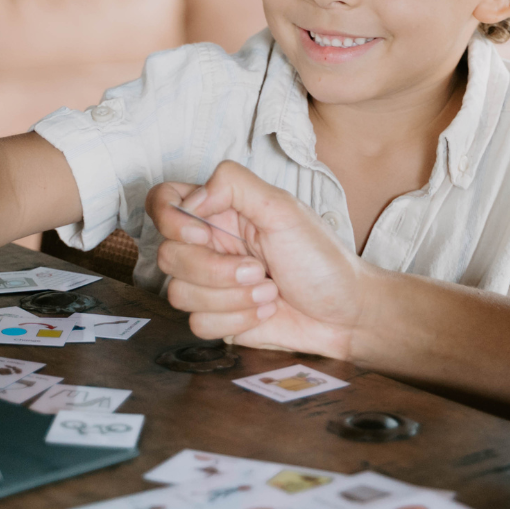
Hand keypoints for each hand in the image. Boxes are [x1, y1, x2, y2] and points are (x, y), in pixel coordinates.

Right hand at [145, 160, 370, 358]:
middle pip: (166, 255)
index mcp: (220, 210)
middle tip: (258, 268)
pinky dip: (236, 320)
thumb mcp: (283, 208)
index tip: (203, 234)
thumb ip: (234, 184)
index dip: (170, 220)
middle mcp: (210, 244)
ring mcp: (211, 283)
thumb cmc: (321, 257)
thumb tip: (191, 199)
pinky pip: (198, 324)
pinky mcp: (219, 318)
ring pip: (178, 293)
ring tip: (268, 290)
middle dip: (215, 270)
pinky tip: (265, 310)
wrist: (347, 313)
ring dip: (231, 297)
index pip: (162, 201)